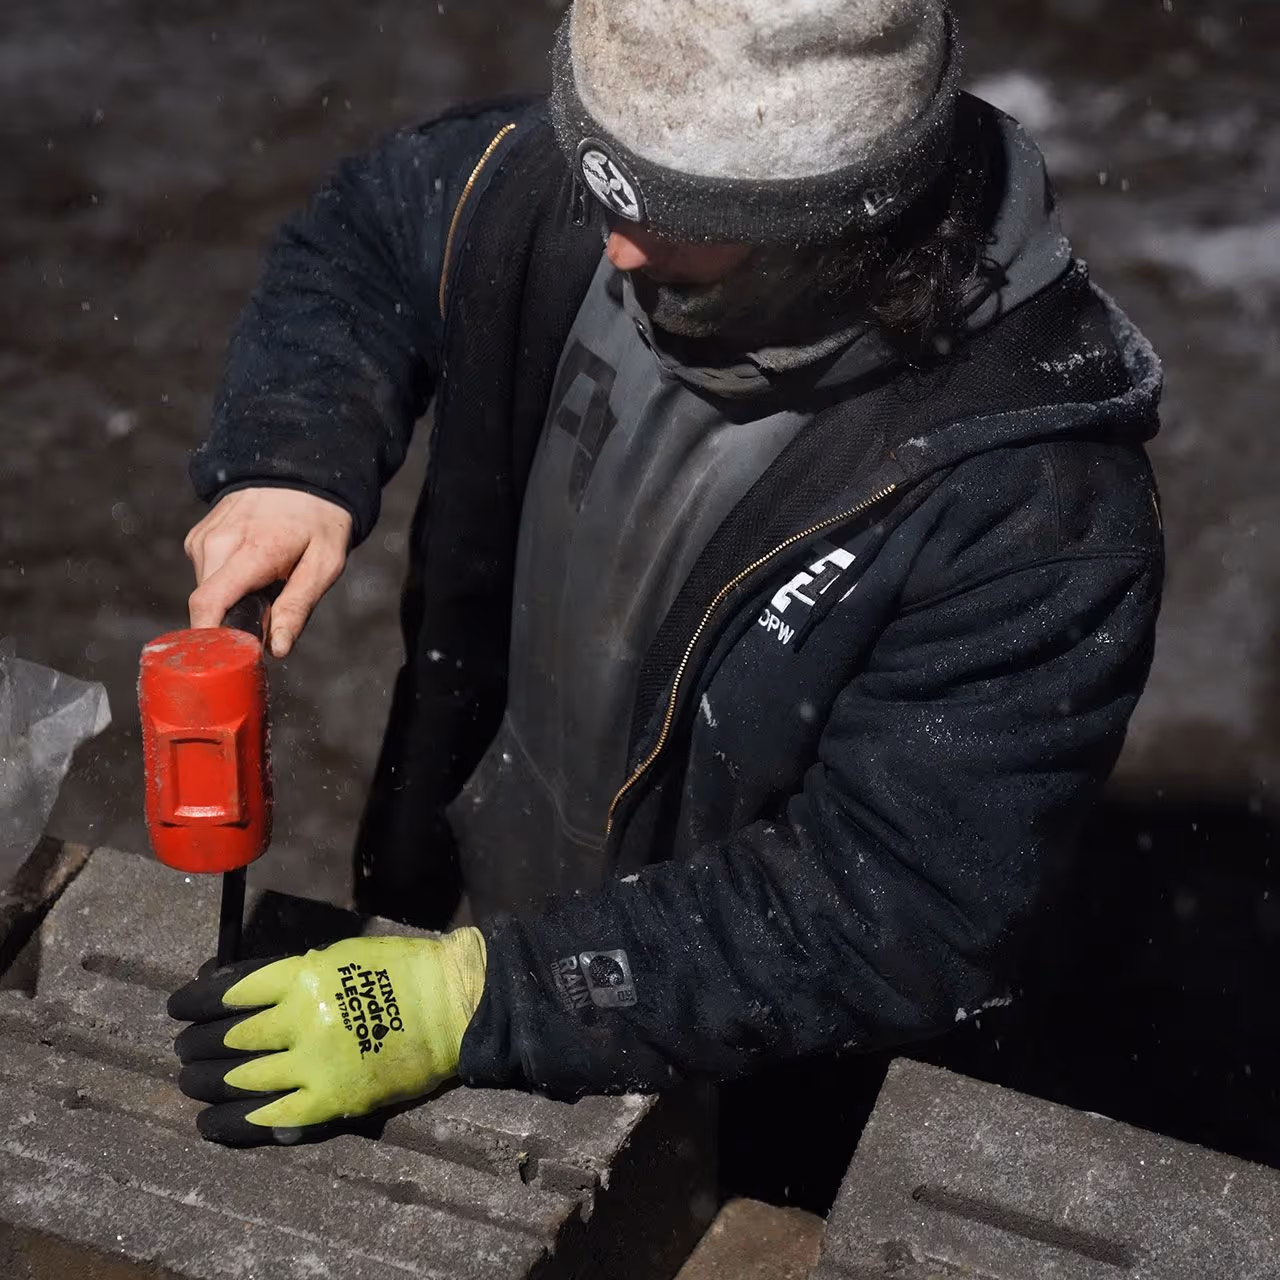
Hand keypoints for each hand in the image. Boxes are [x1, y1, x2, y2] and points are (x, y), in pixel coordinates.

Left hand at [168, 930, 486, 1145]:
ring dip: (207, 1083)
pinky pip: (271, 1116)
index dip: (195, 1002)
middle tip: (183, 1049)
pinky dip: (237, 1121)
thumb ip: (288, 975)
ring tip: (191, 1083)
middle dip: (196, 1045)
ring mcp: (315, 1062)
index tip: (178, 1008)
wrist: (452, 1005)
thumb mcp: (339, 956)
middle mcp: (301, 1018)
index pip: (229, 992)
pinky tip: (215, 1122)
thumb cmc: (399, 970)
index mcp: (303, 975)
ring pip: (240, 1079)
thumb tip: (233, 989)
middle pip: (228, 1037)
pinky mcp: (331, 1098)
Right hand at [184, 488, 352, 657]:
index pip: (208, 604)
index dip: (210, 638)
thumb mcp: (324, 565)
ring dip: (231, 598)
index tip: (226, 658)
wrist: (298, 472)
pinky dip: (226, 580)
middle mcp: (217, 543)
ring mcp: (203, 538)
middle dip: (231, 620)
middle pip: (207, 605)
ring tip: (265, 580)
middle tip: (268, 612)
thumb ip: (298, 607)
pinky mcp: (197, 537)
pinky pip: (206, 573)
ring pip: (206, 591)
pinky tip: (250, 564)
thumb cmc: (318, 522)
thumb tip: (276, 650)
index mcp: (251, 551)